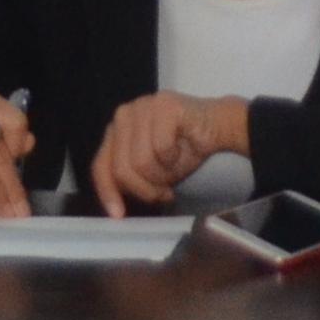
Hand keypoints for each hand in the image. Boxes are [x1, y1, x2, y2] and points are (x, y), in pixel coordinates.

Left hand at [90, 91, 244, 216]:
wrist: (217, 127)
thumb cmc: (183, 150)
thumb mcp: (150, 171)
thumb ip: (131, 177)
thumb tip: (115, 210)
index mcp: (116, 130)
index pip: (101, 165)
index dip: (108, 192)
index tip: (118, 216)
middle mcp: (124, 115)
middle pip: (122, 169)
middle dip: (146, 189)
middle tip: (165, 194)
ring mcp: (142, 107)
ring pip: (141, 162)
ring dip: (163, 176)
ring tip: (175, 170)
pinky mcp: (163, 104)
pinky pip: (162, 148)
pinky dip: (175, 158)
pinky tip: (183, 150)